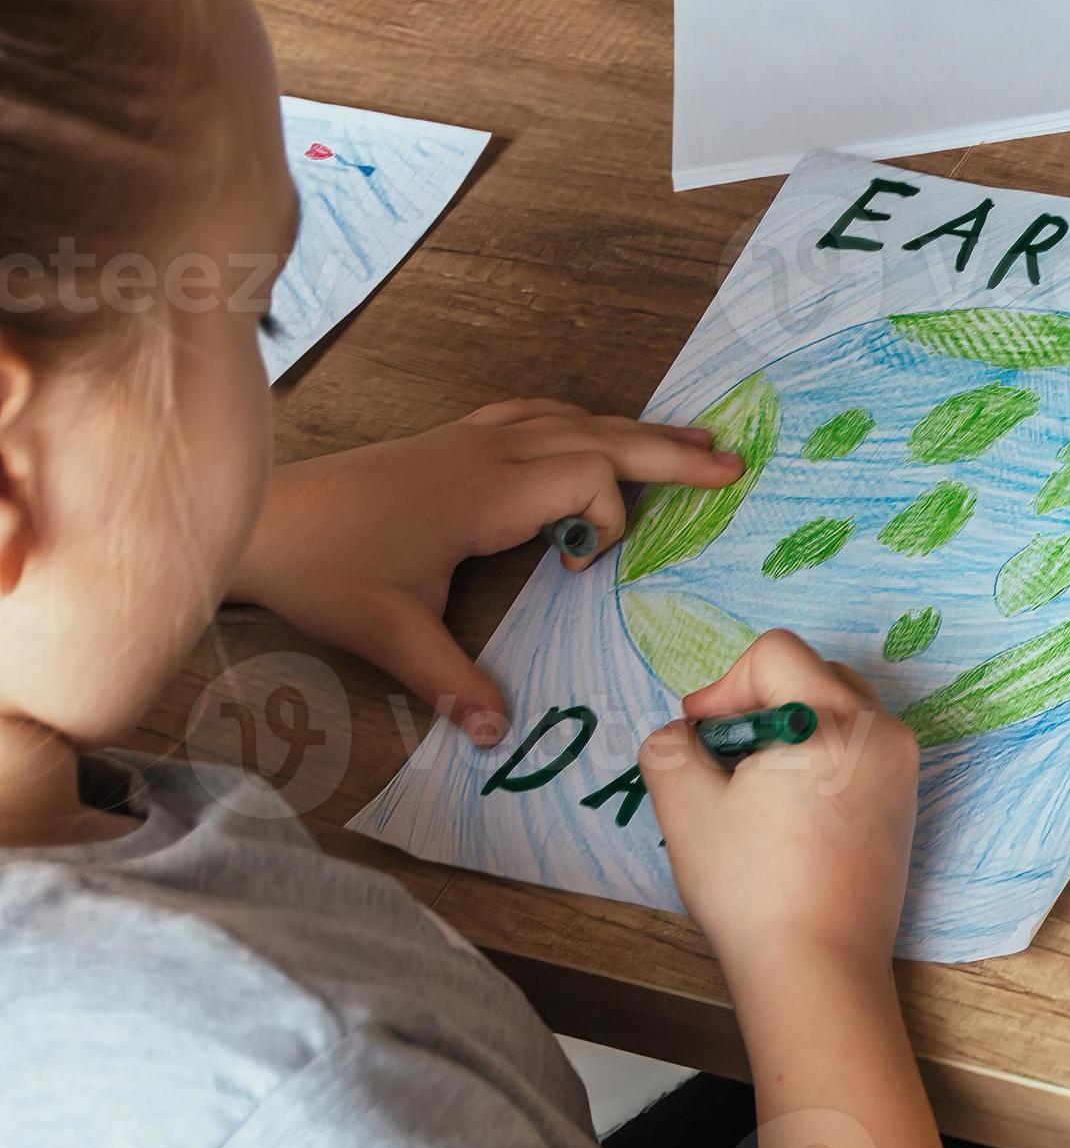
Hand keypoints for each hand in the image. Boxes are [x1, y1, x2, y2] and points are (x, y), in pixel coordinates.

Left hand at [231, 398, 741, 744]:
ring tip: (688, 438)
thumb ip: (450, 679)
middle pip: (600, 434)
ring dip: (632, 430)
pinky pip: (537, 415)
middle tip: (733, 462)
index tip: (583, 566)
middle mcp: (489, 453)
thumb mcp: (387, 633)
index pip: (588, 477)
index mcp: (487, 491)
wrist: (259, 518)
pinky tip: (590, 431)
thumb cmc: (324, 569)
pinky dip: (580, 421)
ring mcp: (470, 439)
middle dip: (669, 449)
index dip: (610, 518)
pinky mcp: (452, 440)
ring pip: (572, 417)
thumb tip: (498, 732)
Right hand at [640, 630, 918, 981]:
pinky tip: (788, 811)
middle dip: (758, 703)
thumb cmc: (754, 890)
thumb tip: (684, 733)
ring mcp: (902, 767)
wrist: (819, 968)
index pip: (775, 654)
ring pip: (837, 709)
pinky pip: (858, 748)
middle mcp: (882, 732)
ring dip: (789, 728)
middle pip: (812, 673)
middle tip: (723, 760)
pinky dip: (819, 757)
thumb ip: (670, 747)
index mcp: (834, 720)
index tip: (701, 736)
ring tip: (755, 788)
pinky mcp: (905, 800)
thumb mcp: (685, 809)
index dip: (724, 686)